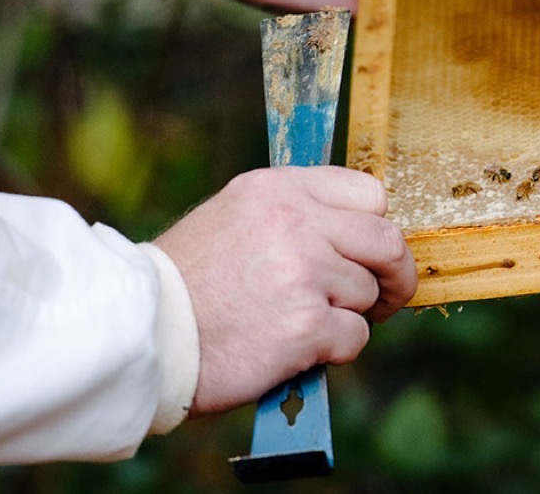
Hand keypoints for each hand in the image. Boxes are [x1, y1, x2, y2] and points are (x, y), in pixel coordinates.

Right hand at [153, 166, 415, 416]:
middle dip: (395, 275)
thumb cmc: (187, 282)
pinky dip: (335, 351)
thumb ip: (294, 214)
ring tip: (302, 324)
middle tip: (386, 298)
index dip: (377, 229)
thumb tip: (356, 232)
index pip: (369, 194)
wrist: (144, 333)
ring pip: (368, 295)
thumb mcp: (235, 216)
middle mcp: (296, 222)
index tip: (372, 253)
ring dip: (348, 317)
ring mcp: (304, 273)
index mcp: (279, 189)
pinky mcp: (305, 326)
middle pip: (387, 242)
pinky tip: (296, 349)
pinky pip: (355, 338)